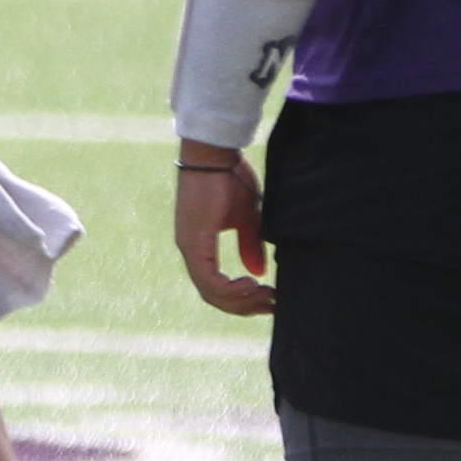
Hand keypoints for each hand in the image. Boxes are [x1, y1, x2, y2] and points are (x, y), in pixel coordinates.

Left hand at [174, 150, 270, 313]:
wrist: (214, 153)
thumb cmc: (229, 178)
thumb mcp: (246, 217)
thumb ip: (250, 245)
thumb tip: (257, 273)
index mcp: (200, 246)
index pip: (216, 286)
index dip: (241, 299)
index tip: (268, 300)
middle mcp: (190, 251)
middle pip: (213, 296)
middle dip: (244, 306)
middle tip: (272, 306)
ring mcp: (189, 248)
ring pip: (211, 292)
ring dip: (240, 300)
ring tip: (266, 296)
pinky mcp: (193, 242)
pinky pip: (209, 280)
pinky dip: (230, 289)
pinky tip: (252, 284)